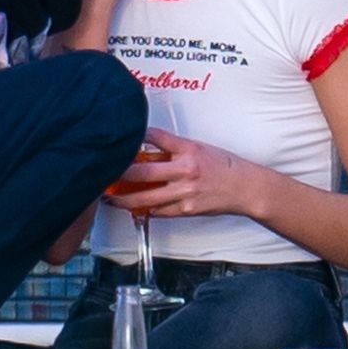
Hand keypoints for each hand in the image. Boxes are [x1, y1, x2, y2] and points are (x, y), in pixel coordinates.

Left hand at [104, 128, 262, 218]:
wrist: (245, 188)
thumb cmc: (223, 166)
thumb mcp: (199, 148)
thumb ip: (173, 149)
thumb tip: (146, 148)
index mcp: (188, 150)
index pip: (155, 137)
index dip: (134, 137)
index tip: (117, 140)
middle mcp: (185, 170)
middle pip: (142, 171)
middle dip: (119, 174)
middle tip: (102, 174)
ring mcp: (184, 192)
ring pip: (145, 197)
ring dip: (123, 199)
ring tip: (109, 198)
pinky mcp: (186, 210)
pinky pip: (158, 211)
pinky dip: (144, 209)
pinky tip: (132, 208)